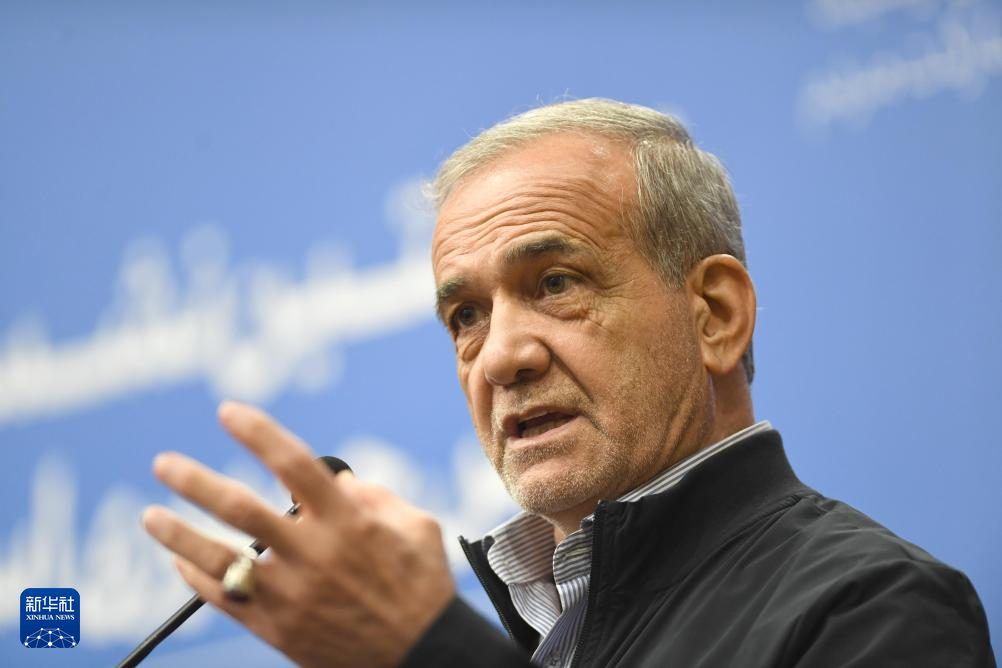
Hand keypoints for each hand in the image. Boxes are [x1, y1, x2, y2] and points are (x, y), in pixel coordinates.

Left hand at [142, 400, 455, 667]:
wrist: (420, 655)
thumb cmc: (422, 586)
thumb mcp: (417, 526)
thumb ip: (376, 496)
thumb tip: (337, 481)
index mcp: (348, 522)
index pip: (294, 464)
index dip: (258, 433)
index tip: (228, 411)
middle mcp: (314, 554)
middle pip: (242, 510)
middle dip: (196, 482)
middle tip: (164, 464)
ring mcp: (292, 595)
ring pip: (220, 560)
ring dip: (179, 534)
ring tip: (150, 515)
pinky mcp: (278, 629)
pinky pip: (226, 600)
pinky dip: (197, 578)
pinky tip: (179, 561)